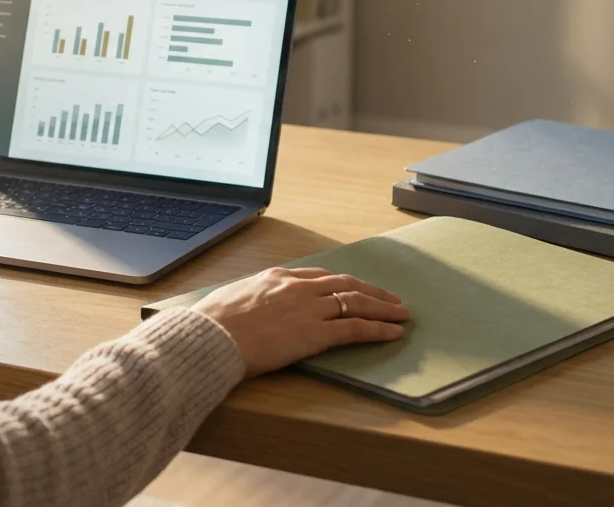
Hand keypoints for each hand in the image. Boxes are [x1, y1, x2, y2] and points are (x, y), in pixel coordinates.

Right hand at [193, 268, 409, 377]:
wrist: (212, 336)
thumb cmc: (212, 323)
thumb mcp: (230, 300)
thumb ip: (247, 300)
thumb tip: (244, 308)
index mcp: (276, 278)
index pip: (319, 277)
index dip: (341, 283)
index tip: (355, 288)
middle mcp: (297, 287)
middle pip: (345, 284)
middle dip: (371, 291)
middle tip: (391, 298)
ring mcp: (308, 308)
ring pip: (356, 302)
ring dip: (382, 308)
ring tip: (401, 314)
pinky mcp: (315, 333)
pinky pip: (354, 329)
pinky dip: (377, 329)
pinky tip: (393, 333)